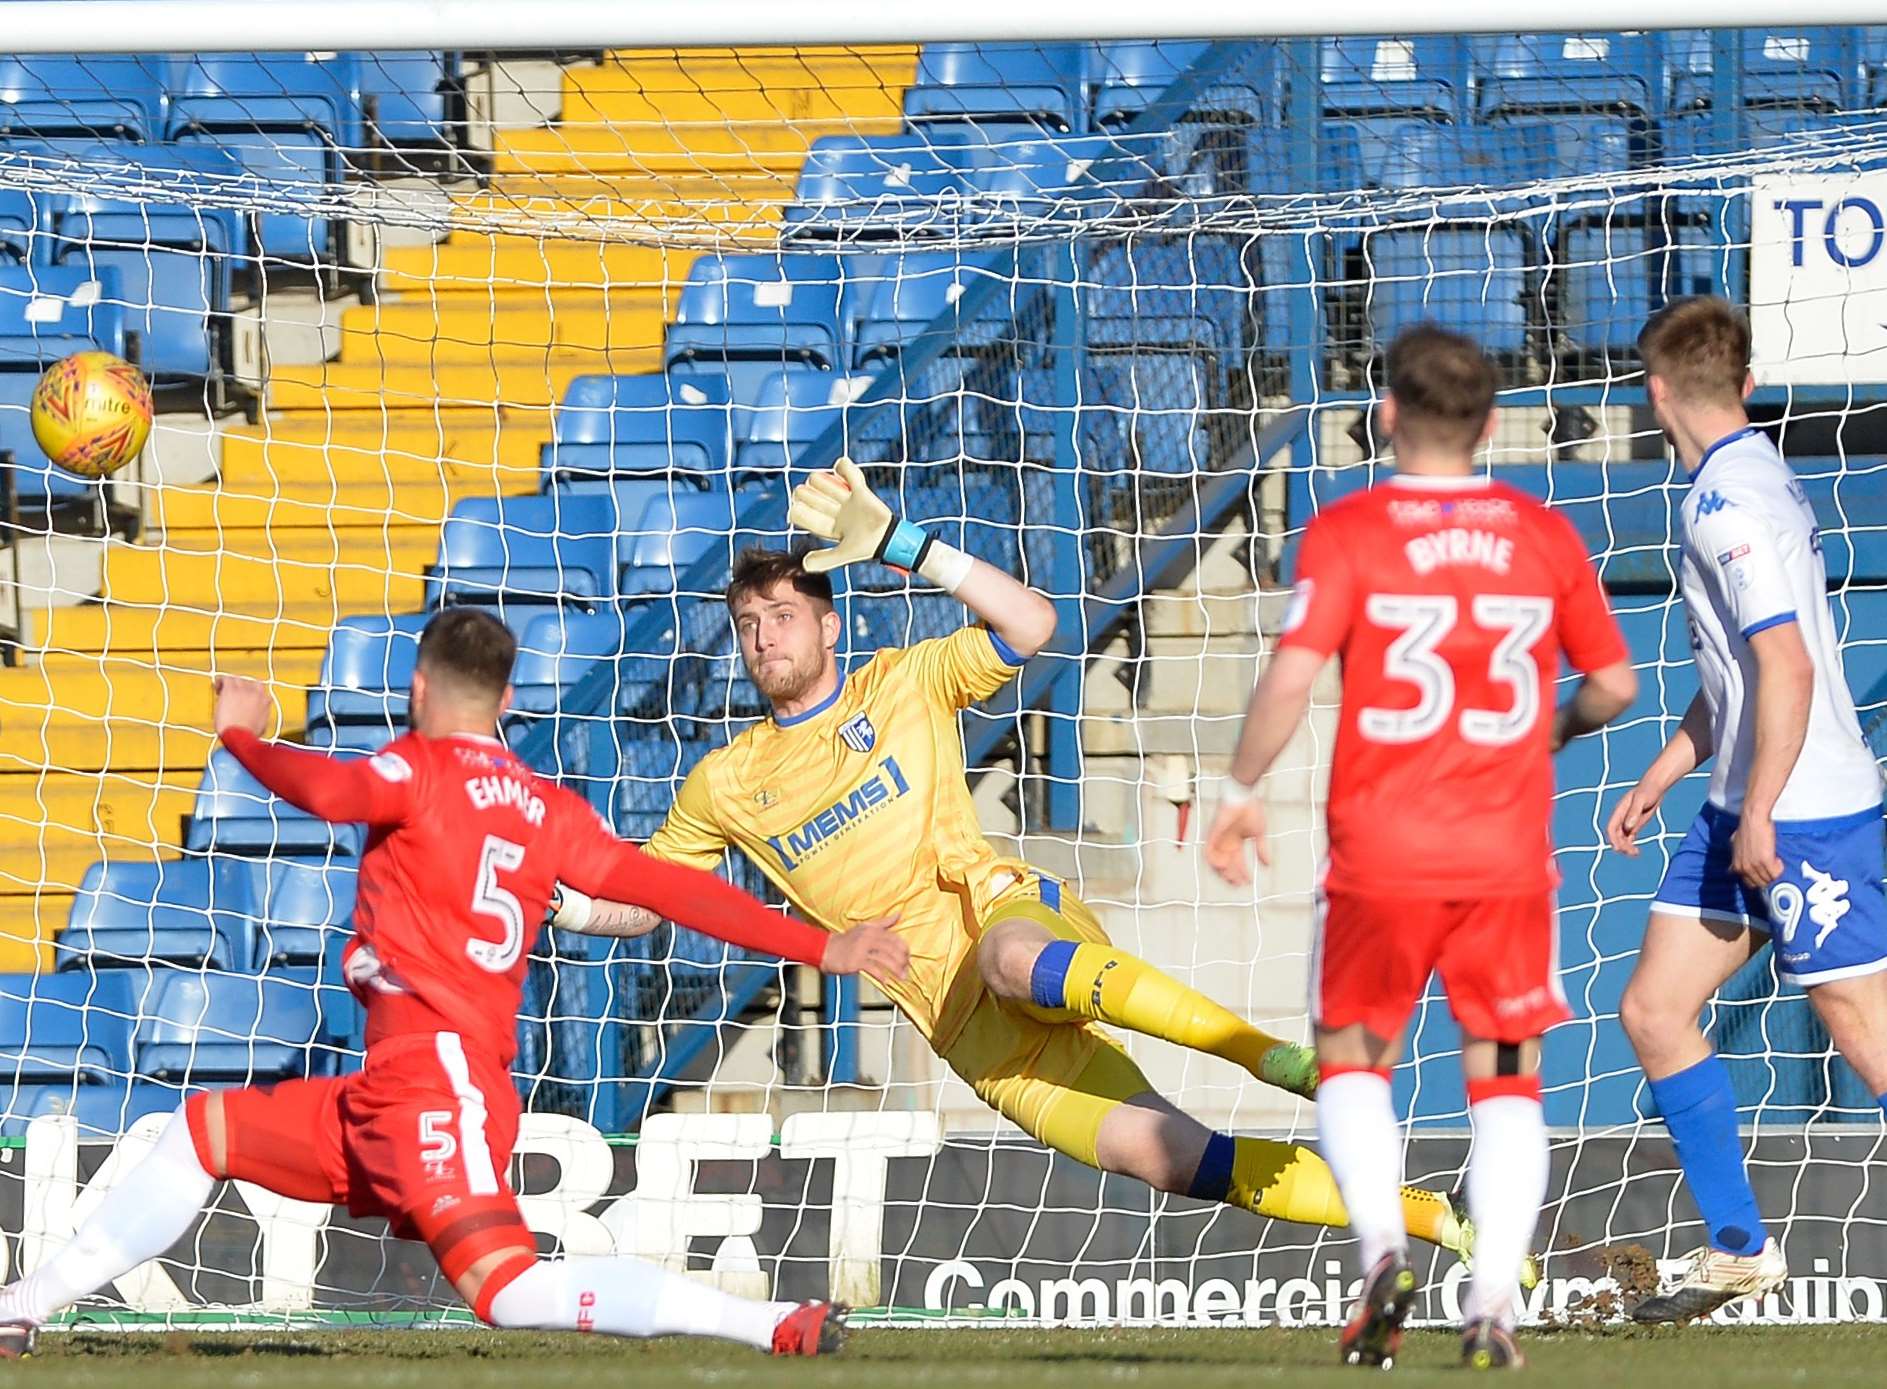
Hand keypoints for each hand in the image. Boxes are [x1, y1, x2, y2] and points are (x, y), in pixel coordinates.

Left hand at [212, 675, 272, 740]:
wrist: (240, 737)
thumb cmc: (248, 736)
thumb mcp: (261, 727)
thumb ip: (260, 718)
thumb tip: (256, 720)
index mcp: (265, 701)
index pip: (260, 690)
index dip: (250, 694)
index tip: (244, 699)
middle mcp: (256, 692)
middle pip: (249, 682)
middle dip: (241, 687)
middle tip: (233, 695)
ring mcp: (244, 690)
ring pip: (237, 679)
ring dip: (231, 684)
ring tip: (223, 691)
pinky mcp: (231, 689)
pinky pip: (225, 678)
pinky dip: (220, 682)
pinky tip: (217, 689)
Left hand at [788, 457, 894, 574]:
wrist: (889, 537)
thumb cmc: (867, 547)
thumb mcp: (844, 554)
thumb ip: (825, 559)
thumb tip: (804, 564)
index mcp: (830, 527)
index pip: (806, 517)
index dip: (798, 511)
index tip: (796, 508)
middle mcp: (836, 513)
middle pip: (812, 498)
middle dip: (805, 495)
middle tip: (804, 492)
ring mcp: (848, 502)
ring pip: (826, 484)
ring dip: (819, 481)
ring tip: (818, 481)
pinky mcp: (861, 491)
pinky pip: (850, 474)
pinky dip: (844, 466)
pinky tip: (840, 466)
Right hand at [819, 912, 908, 984]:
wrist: (827, 949)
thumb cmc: (847, 940)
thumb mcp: (865, 927)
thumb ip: (883, 922)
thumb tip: (899, 914)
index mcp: (872, 930)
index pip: (894, 938)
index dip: (904, 949)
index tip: (908, 957)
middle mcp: (868, 938)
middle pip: (892, 949)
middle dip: (902, 961)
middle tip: (906, 969)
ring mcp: (862, 949)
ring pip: (884, 959)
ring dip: (895, 969)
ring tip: (901, 977)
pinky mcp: (855, 961)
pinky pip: (872, 968)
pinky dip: (881, 975)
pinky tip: (887, 981)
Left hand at [1204, 798, 1267, 886]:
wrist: (1244, 796)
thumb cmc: (1251, 810)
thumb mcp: (1259, 834)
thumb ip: (1261, 850)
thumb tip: (1268, 865)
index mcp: (1236, 842)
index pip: (1237, 862)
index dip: (1242, 873)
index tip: (1248, 882)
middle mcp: (1225, 842)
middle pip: (1226, 864)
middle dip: (1231, 876)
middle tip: (1238, 884)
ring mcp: (1218, 838)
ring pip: (1216, 861)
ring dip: (1221, 872)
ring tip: (1231, 879)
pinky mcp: (1212, 833)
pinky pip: (1208, 850)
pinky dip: (1213, 860)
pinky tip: (1222, 867)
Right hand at [1605, 781, 1662, 856]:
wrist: (1654, 788)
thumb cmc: (1648, 791)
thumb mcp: (1641, 800)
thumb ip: (1634, 813)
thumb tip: (1628, 827)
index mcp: (1619, 812)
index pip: (1611, 828)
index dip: (1613, 839)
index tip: (1619, 848)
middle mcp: (1621, 818)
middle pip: (1616, 836)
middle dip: (1621, 845)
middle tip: (1632, 853)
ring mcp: (1628, 822)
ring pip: (1622, 838)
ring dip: (1626, 847)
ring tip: (1635, 854)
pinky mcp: (1635, 825)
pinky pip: (1629, 838)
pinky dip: (1631, 845)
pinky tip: (1636, 851)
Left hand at [1731, 811, 1782, 889]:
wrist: (1753, 820)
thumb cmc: (1746, 830)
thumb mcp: (1734, 847)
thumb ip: (1735, 859)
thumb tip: (1730, 869)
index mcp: (1736, 866)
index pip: (1749, 883)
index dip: (1758, 879)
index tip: (1764, 873)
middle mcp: (1744, 868)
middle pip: (1760, 883)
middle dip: (1767, 877)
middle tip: (1771, 867)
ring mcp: (1754, 865)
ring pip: (1769, 879)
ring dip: (1774, 872)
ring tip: (1774, 860)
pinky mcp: (1766, 861)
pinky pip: (1776, 873)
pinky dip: (1779, 868)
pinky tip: (1778, 859)